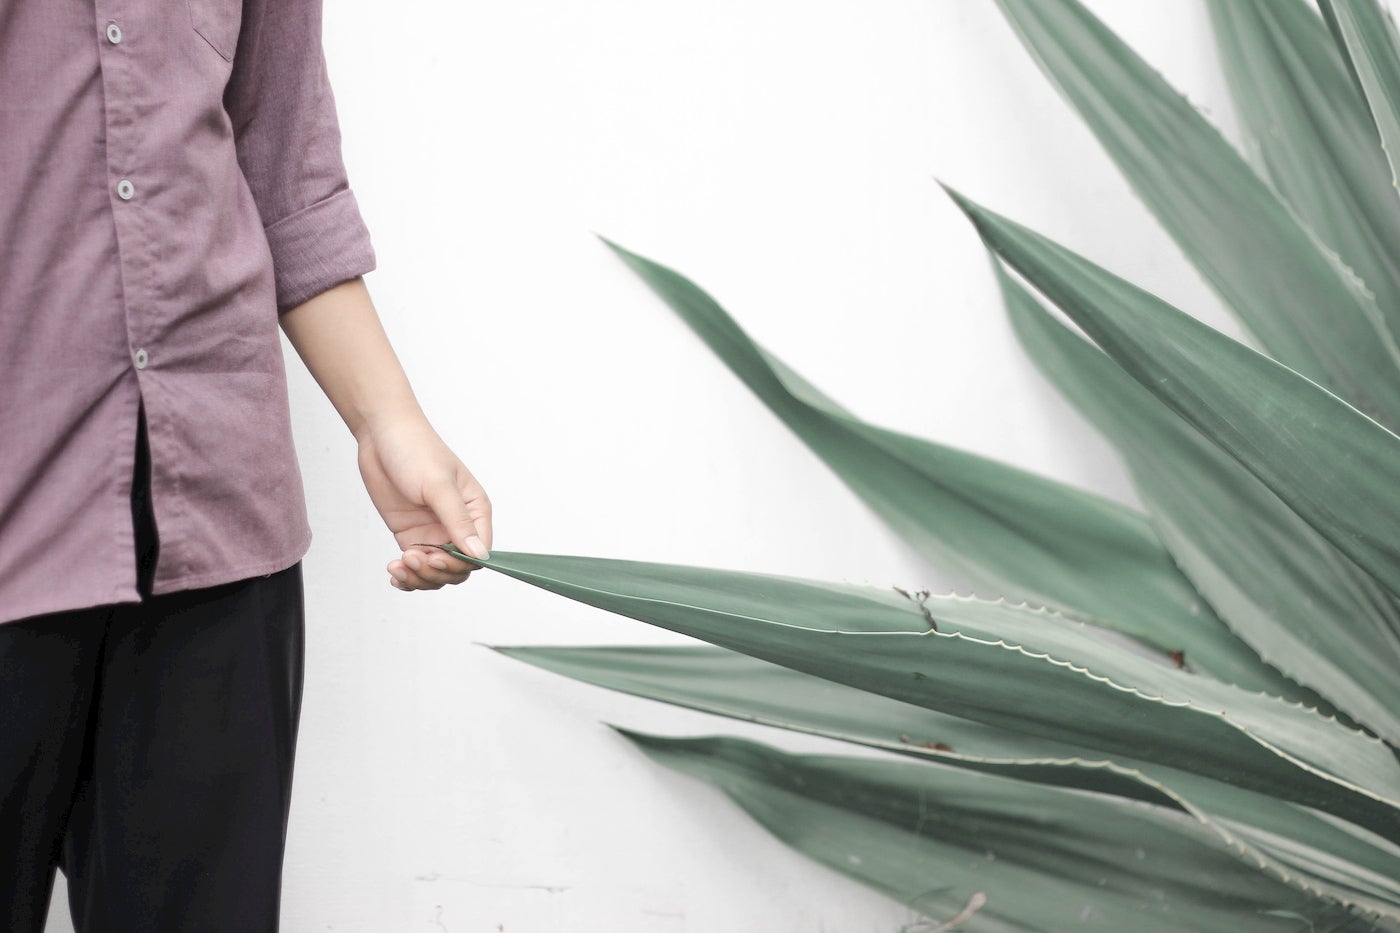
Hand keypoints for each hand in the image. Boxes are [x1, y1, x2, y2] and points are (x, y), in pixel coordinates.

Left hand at [356, 413, 491, 590]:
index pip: (479, 551)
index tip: (438, 559)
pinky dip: (407, 576)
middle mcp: (457, 525)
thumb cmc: (417, 450)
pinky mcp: (411, 535)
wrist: (382, 436)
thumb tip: (479, 554)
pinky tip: (396, 575)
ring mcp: (433, 532)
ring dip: (419, 577)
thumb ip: (458, 521)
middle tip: (413, 557)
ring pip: (436, 572)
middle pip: (457, 568)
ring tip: (399, 564)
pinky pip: (415, 566)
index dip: (461, 563)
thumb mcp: (439, 486)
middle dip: (436, 572)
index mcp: (475, 511)